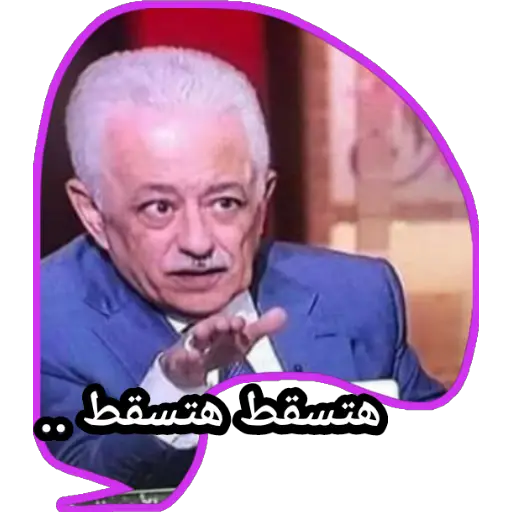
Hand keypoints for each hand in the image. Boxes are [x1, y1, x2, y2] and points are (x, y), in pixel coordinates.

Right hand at [160, 308, 286, 387]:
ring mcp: (192, 347)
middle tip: (223, 324)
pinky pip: (180, 359)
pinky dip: (185, 357)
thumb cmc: (219, 349)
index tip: (240, 324)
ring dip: (200, 334)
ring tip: (201, 333)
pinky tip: (191, 356)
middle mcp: (208, 335)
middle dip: (216, 324)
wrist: (189, 367)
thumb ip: (262, 328)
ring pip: (196, 341)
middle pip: (211, 327)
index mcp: (224, 330)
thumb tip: (283, 313)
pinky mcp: (179, 361)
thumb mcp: (242, 341)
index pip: (230, 324)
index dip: (235, 325)